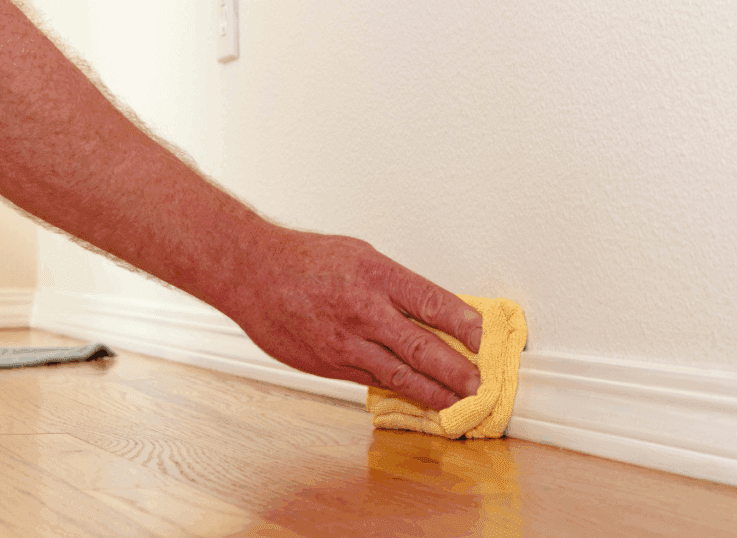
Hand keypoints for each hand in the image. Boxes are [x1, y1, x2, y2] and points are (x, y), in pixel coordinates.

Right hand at [227, 229, 482, 409]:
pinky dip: (397, 391)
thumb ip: (395, 285)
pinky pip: (371, 380)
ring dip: (433, 391)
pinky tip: (415, 399)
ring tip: (456, 402)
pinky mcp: (330, 364)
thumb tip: (429, 310)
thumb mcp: (360, 256)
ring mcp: (346, 341)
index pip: (433, 303)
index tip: (483, 338)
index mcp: (377, 276)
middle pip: (423, 347)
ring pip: (399, 374)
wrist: (253, 274)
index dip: (464, 324)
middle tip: (479, 384)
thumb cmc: (305, 260)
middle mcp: (365, 310)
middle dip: (457, 370)